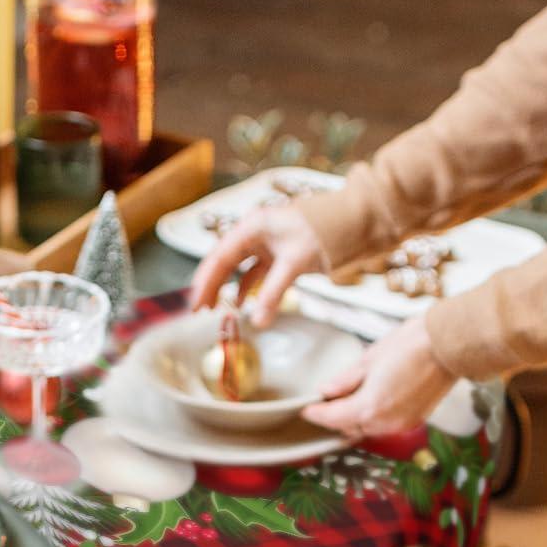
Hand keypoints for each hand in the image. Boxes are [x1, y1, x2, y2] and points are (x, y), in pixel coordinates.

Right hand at [191, 206, 324, 327]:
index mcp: (252, 227)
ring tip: (214, 308)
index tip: (195, 303)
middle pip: (224, 262)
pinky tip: (241, 304)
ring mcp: (265, 244)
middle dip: (211, 285)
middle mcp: (255, 234)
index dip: (205, 281)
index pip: (220, 257)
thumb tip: (257, 322)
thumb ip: (272, 293)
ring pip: (237, 268)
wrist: (351, 223)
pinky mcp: (277, 255)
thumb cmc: (323, 232)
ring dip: (226, 288)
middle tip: (198, 310)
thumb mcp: (293, 263)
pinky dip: (247, 289)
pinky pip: (255, 273)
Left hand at [302, 316, 453, 439]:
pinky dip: (374, 417)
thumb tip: (327, 390)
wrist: (448, 344)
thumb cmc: (411, 344)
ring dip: (355, 419)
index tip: (307, 409)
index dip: (316, 413)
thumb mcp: (369, 358)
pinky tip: (372, 401)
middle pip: (348, 428)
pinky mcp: (414, 420)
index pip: (332, 417)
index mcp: (368, 407)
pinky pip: (385, 425)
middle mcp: (384, 422)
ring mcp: (401, 424)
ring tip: (348, 400)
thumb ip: (346, 380)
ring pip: (367, 429)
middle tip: (325, 403)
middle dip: (335, 418)